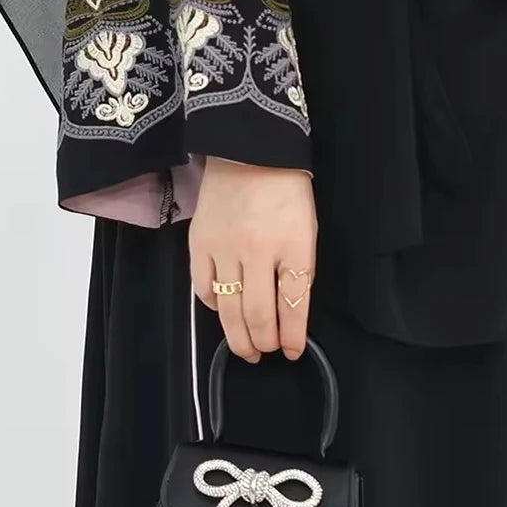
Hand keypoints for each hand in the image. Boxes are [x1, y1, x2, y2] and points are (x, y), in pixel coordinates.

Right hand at [189, 158, 317, 361]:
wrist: (249, 151)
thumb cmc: (286, 192)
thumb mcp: (306, 229)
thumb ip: (298, 269)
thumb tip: (289, 312)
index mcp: (293, 245)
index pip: (294, 303)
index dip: (294, 336)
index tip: (293, 351)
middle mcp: (258, 251)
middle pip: (259, 314)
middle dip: (265, 342)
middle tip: (266, 354)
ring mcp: (225, 249)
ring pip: (230, 309)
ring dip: (239, 337)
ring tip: (247, 350)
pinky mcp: (199, 245)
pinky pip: (204, 289)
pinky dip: (214, 307)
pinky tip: (224, 313)